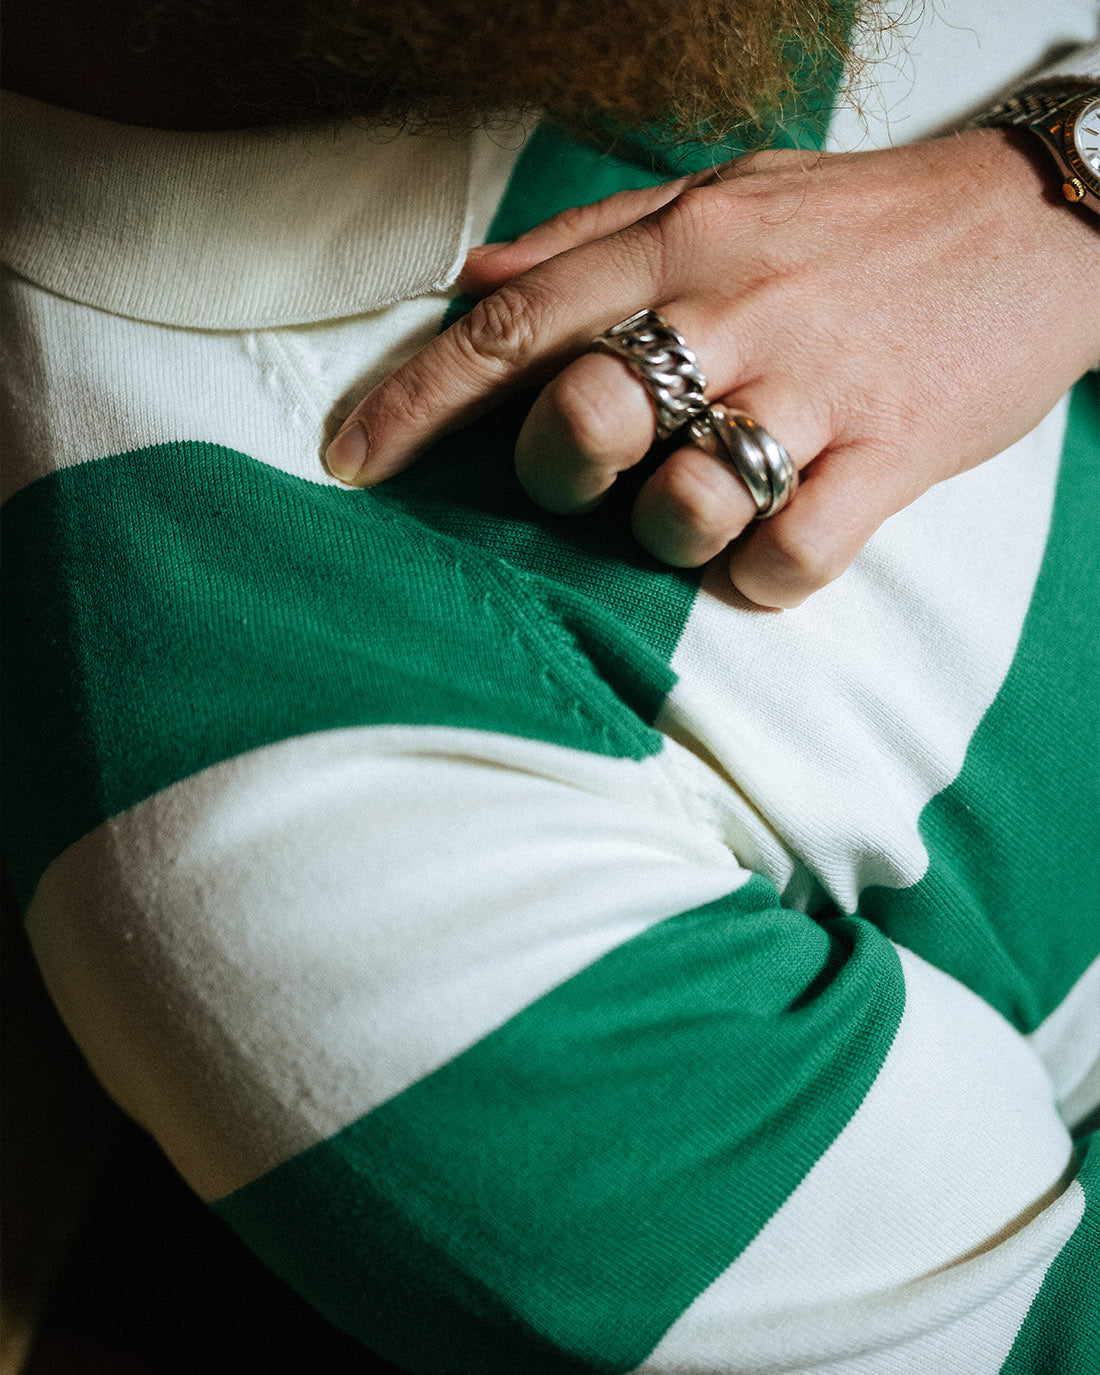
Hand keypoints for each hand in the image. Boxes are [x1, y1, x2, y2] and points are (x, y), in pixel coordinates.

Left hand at [325, 130, 1099, 607]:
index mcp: (679, 242)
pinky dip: (764, 574)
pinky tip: (777, 538)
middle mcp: (735, 310)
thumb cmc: (857, 223)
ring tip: (709, 497)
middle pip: (583, 416)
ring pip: (684, 502)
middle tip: (591, 473)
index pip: (512, 325)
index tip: (347, 463)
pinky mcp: (891, 454)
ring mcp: (815, 386)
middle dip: (559, 470)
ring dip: (671, 528)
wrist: (1036, 223)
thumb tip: (472, 276)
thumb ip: (592, 237)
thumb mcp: (721, 194)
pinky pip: (790, 556)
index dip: (414, 401)